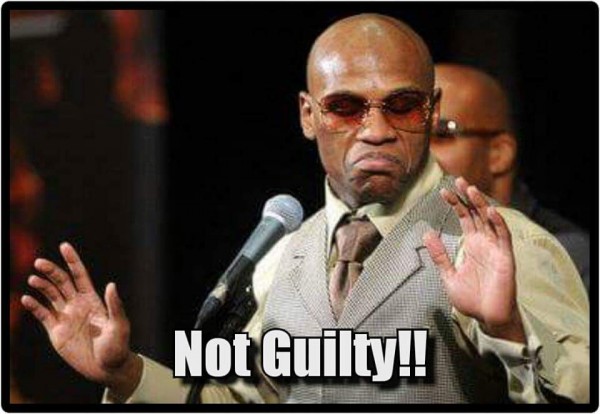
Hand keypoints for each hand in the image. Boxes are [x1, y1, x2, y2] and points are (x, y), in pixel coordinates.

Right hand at [21, 242, 141, 398]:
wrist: (106, 368)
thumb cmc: (117, 347)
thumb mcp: (119, 325)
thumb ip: (114, 306)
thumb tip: (111, 285)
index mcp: (93, 300)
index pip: (80, 275)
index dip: (72, 261)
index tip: (64, 246)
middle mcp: (77, 304)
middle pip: (62, 282)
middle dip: (51, 271)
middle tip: (39, 262)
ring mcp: (66, 316)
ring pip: (51, 295)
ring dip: (42, 286)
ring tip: (33, 279)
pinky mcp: (56, 331)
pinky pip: (43, 315)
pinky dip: (34, 306)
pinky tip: (27, 299)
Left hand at [423, 177, 524, 342]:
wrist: (488, 318)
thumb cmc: (471, 299)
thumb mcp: (448, 275)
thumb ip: (439, 254)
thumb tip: (426, 233)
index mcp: (471, 245)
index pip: (464, 218)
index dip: (455, 204)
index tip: (442, 192)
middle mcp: (484, 243)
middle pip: (476, 213)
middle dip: (468, 197)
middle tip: (458, 180)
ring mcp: (496, 249)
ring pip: (490, 220)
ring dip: (482, 204)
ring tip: (471, 189)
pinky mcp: (505, 258)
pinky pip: (503, 237)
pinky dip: (497, 223)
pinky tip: (490, 211)